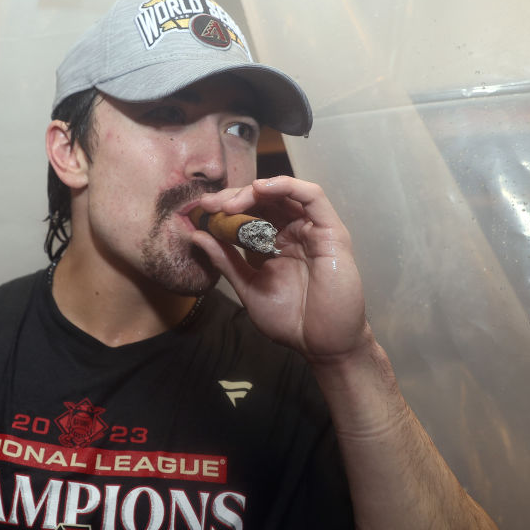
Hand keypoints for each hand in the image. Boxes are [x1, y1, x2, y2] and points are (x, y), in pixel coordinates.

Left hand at [192, 176, 368, 362]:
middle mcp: (295, 232)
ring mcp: (313, 230)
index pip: (250, 213)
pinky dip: (287, 185)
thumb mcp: (248, 287)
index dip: (225, 207)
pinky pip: (313, 196)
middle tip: (210, 204)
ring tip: (230, 203)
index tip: (201, 211)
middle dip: (235, 197)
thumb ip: (226, 261)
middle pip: (265, 199)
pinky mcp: (332, 231)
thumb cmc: (290, 321)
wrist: (321, 344)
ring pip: (285, 192)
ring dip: (255, 191)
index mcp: (275, 244)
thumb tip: (197, 235)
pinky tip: (261, 189)